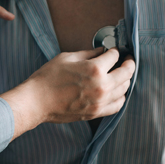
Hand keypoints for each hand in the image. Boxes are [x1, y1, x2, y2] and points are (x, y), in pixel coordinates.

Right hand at [0, 48, 134, 138]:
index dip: (115, 51)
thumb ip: (88, 54)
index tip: (114, 51)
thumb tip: (101, 51)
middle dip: (128, 63)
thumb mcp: (66, 58)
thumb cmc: (47, 78)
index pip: (114, 56)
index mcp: (94, 69)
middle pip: (126, 72)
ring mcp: (100, 101)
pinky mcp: (96, 112)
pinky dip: (121, 97)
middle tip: (127, 60)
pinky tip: (117, 92)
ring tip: (122, 75)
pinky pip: (117, 105)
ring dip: (126, 79)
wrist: (36, 101)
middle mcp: (101, 85)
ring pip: (124, 89)